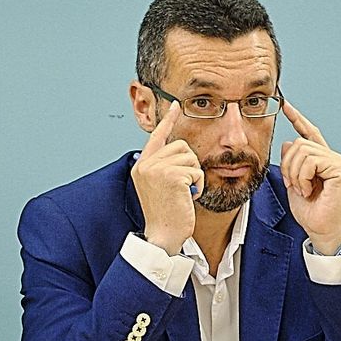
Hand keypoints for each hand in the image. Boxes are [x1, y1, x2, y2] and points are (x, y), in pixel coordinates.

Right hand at [132, 100, 202, 253]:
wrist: (163, 236)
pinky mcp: (171, 175)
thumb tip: (180, 149)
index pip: (156, 136)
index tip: (175, 104)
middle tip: (183, 188)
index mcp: (142, 165)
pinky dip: (198, 185)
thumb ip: (164, 166)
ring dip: (194, 176)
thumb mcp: (160, 186)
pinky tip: (188, 197)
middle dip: (190, 166)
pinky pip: (196, 171)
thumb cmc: (166, 215)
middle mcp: (146, 164)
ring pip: (190, 157)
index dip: (168, 120)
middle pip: (181, 146)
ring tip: (184, 193)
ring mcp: (157, 169)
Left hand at [278, 100, 340, 253]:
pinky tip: (309, 189)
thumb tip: (287, 143)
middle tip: (294, 185)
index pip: (308, 133)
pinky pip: (311, 161)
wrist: (320, 230)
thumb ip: (290, 162)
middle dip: (287, 166)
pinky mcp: (339, 168)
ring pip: (302, 151)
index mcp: (320, 159)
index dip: (297, 119)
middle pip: (298, 143)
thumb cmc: (310, 211)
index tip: (286, 106)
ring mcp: (337, 161)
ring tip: (303, 189)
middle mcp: (331, 157)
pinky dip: (303, 177)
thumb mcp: (292, 182)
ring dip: (294, 174)